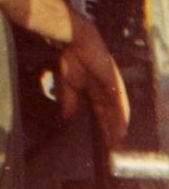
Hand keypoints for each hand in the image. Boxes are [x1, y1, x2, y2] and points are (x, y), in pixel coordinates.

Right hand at [57, 16, 129, 148]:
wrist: (76, 41)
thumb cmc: (71, 58)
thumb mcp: (67, 84)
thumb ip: (69, 100)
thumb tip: (66, 117)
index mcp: (94, 90)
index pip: (101, 113)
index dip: (103, 127)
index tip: (104, 142)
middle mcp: (105, 90)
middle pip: (110, 115)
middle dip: (111, 131)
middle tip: (113, 147)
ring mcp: (111, 85)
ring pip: (117, 111)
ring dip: (118, 126)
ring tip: (118, 142)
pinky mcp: (114, 81)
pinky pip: (120, 101)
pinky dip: (121, 115)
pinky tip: (122, 126)